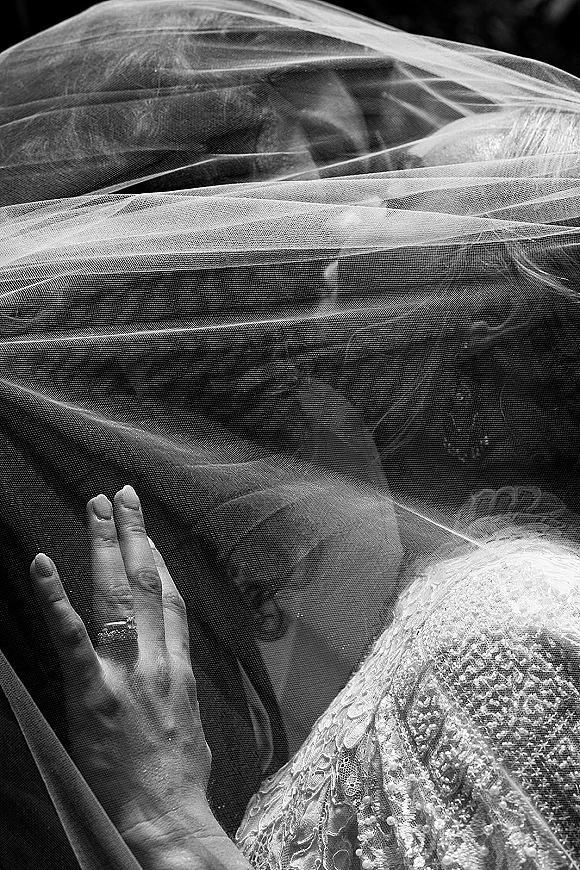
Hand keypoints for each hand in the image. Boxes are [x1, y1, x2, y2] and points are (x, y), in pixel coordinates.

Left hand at [30, 485, 247, 869]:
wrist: (168, 817)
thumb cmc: (179, 781)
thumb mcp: (190, 725)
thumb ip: (176, 690)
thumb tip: (170, 675)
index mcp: (180, 669)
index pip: (171, 601)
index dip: (159, 561)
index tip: (148, 533)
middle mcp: (157, 661)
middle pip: (147, 583)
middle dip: (133, 534)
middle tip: (121, 495)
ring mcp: (126, 674)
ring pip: (117, 595)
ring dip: (104, 546)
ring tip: (95, 507)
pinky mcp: (93, 693)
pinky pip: (73, 637)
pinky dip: (55, 598)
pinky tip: (40, 564)